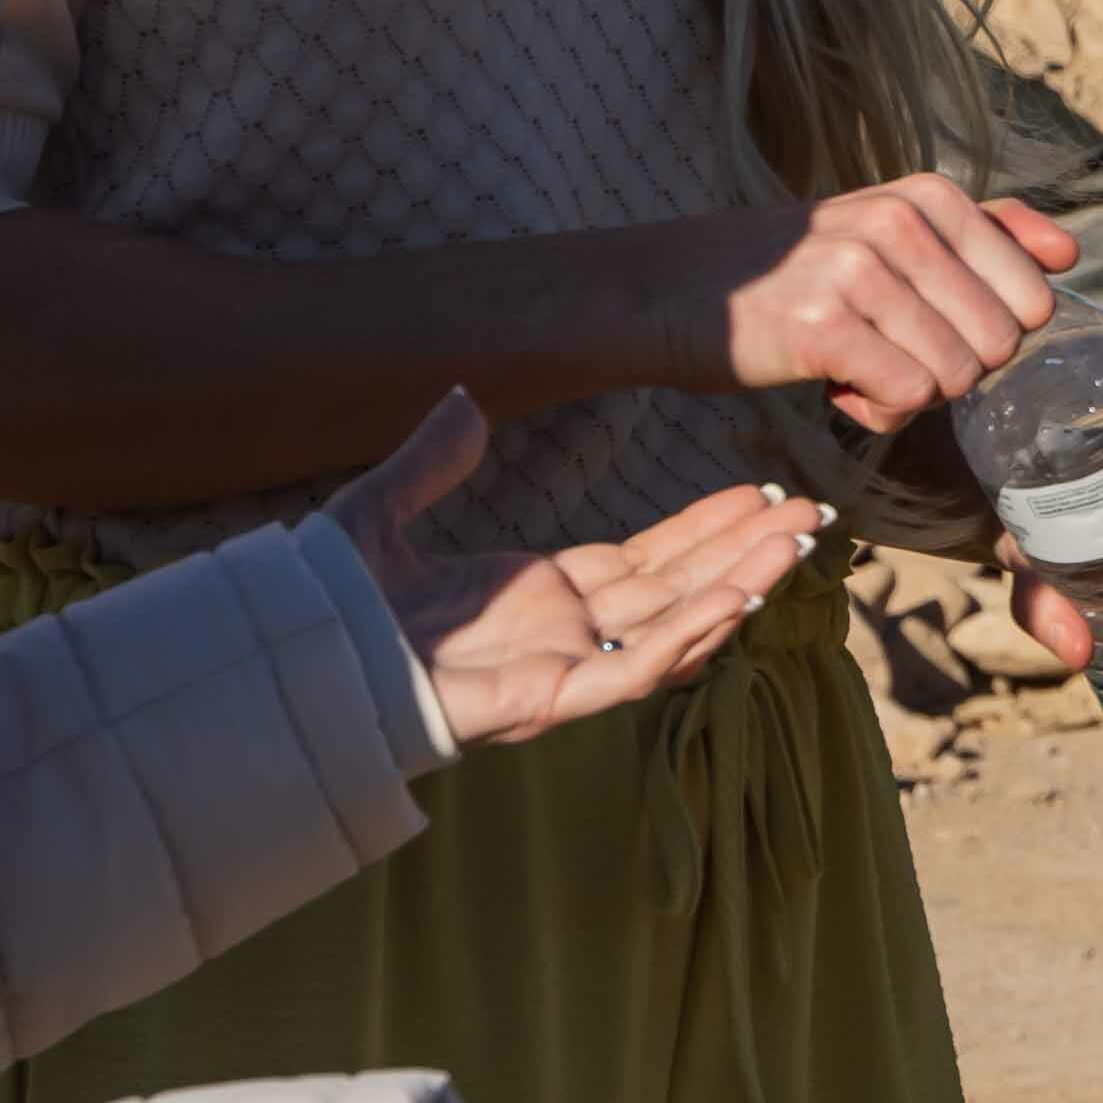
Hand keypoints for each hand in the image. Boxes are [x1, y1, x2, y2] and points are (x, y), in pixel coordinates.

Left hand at [346, 404, 817, 746]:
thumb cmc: (322, 604)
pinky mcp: (544, 701)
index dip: (706, 530)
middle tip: (812, 514)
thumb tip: (462, 401)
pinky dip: (687, 638)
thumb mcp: (380, 511)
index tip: (759, 493)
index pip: (647, 562)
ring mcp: (559, 669)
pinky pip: (633, 672)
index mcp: (538, 596)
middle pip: (679, 590)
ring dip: (739, 588)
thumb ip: (429, 461)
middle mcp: (562, 635)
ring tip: (798, 545)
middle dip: (747, 553)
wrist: (290, 660)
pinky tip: (736, 598)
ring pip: (673, 630)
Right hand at [716, 180, 1076, 433]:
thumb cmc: (792, 272)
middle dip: (953, 368)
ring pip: (955, 377)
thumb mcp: (888, 228)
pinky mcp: (822, 327)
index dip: (989, 333)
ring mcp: (859, 271)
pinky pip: (905, 398)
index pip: (1033, 296)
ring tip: (858, 365)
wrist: (673, 291)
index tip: (931, 323)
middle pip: (1000, 344)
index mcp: (928, 196)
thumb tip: (1069, 253)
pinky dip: (877, 412)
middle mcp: (899, 223)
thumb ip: (982, 234)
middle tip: (890, 350)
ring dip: (911, 394)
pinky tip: (837, 386)